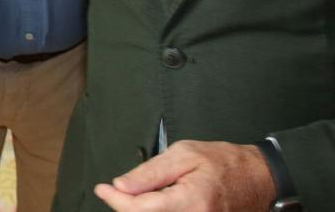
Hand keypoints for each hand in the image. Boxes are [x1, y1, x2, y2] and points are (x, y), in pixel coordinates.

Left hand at [94, 140, 275, 210]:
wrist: (259, 178)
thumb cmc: (224, 162)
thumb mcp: (183, 154)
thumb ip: (150, 172)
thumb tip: (121, 185)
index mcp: (191, 200)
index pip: (141, 208)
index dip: (116, 200)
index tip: (102, 189)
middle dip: (126, 206)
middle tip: (115, 190)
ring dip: (140, 210)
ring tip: (134, 195)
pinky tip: (152, 203)